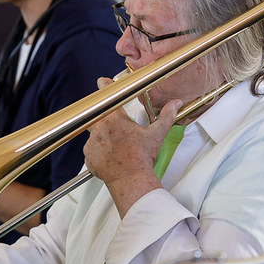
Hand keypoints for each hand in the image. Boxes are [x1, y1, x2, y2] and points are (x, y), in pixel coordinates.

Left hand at [82, 86, 182, 215]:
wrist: (131, 180)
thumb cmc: (142, 158)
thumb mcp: (156, 134)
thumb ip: (166, 116)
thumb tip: (176, 104)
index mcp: (114, 119)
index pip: (105, 95)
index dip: (104, 86)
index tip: (103, 82)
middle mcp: (100, 129)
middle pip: (96, 115)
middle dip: (104, 116)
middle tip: (115, 125)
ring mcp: (92, 143)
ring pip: (94, 133)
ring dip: (102, 136)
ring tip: (116, 145)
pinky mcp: (88, 157)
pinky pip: (91, 150)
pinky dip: (99, 151)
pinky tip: (110, 155)